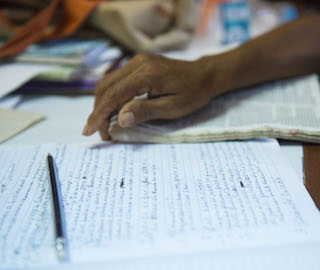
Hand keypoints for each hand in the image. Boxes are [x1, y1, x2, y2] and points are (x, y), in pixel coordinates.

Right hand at [82, 53, 217, 139]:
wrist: (204, 75)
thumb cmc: (192, 94)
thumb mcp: (172, 108)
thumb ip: (145, 111)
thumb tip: (119, 119)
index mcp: (146, 74)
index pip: (114, 94)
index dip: (99, 114)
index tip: (89, 131)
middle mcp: (137, 63)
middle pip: (105, 86)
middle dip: (98, 111)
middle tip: (101, 133)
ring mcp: (137, 61)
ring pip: (108, 82)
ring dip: (102, 104)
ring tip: (104, 124)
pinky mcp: (138, 63)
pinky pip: (117, 79)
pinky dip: (111, 95)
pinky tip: (113, 110)